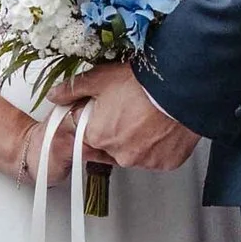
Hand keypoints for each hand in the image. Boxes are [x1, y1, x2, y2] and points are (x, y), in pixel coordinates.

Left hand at [53, 62, 199, 173]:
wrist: (184, 86)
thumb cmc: (145, 82)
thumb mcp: (102, 78)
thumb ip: (74, 89)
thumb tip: (56, 95)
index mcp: (98, 135)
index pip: (85, 134)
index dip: (93, 118)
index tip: (104, 109)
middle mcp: (119, 153)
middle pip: (108, 145)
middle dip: (114, 129)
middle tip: (129, 108)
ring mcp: (144, 161)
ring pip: (132, 152)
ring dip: (136, 139)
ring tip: (147, 115)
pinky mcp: (165, 163)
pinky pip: (155, 156)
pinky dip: (157, 145)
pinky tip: (161, 126)